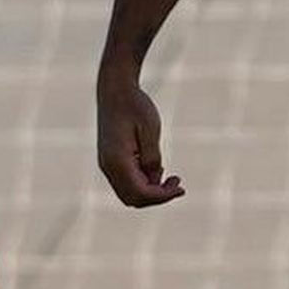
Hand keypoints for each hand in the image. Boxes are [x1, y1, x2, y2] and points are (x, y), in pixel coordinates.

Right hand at [97, 76, 184, 206]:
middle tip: (177, 182)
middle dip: (157, 197)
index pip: (141, 193)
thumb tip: (155, 181)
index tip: (182, 188)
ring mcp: (107, 164)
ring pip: (129, 193)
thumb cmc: (135, 106)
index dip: (162, 196)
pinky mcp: (110, 160)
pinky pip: (126, 182)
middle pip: (133, 199)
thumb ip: (153, 159)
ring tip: (170, 175)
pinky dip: (143, 182)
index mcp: (117, 161)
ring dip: (150, 190)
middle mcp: (108, 167)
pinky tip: (157, 168)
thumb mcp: (150, 130)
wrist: (115, 89)